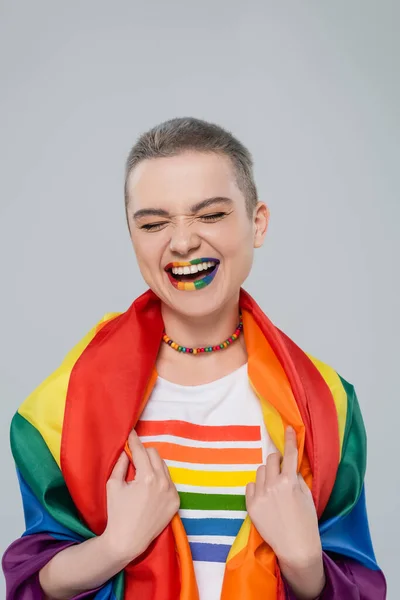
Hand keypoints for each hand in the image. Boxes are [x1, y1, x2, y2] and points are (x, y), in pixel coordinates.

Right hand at [102, 429, 179, 563]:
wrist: (128, 541)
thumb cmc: (117, 513)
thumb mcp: (113, 485)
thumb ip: (120, 464)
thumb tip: (126, 449)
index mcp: (147, 477)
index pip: (141, 451)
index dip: (134, 440)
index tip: (130, 432)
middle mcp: (163, 482)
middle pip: (154, 454)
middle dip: (143, 452)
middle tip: (133, 457)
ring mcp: (172, 492)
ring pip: (163, 466)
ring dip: (152, 465)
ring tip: (140, 473)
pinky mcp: (176, 501)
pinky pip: (169, 481)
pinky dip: (160, 479)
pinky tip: (149, 487)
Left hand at [245, 426, 321, 568]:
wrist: (296, 548)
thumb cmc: (306, 522)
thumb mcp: (307, 496)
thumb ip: (297, 478)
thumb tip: (289, 466)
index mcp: (289, 482)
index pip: (290, 454)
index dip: (290, 440)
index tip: (288, 429)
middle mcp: (273, 485)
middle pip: (271, 459)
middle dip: (277, 460)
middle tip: (282, 469)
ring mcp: (260, 495)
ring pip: (260, 471)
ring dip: (267, 474)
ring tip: (274, 487)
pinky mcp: (251, 505)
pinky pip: (251, 486)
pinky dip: (257, 487)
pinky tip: (265, 497)